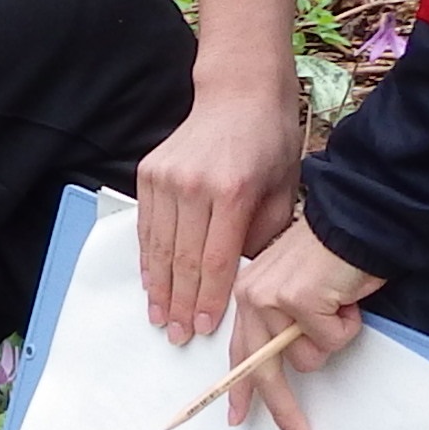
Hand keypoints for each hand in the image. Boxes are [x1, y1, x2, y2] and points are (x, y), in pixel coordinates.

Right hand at [134, 71, 304, 345]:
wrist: (238, 94)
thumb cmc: (268, 142)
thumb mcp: (282, 190)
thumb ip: (262, 237)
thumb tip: (244, 280)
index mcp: (234, 191)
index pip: (217, 259)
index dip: (208, 299)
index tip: (203, 328)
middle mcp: (194, 186)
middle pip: (182, 259)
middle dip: (180, 303)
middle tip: (177, 335)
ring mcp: (166, 179)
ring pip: (158, 247)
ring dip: (158, 288)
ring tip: (159, 318)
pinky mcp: (148, 174)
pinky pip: (146, 227)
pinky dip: (147, 258)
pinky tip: (150, 283)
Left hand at [220, 219, 383, 429]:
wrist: (358, 221)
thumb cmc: (335, 257)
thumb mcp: (302, 293)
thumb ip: (287, 325)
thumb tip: (290, 366)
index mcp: (248, 296)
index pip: (239, 354)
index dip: (240, 390)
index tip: (236, 418)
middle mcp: (251, 297)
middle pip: (263, 371)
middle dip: (285, 410)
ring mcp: (272, 298)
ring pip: (307, 358)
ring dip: (333, 338)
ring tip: (339, 306)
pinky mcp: (298, 300)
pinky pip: (331, 340)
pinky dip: (348, 325)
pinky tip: (347, 298)